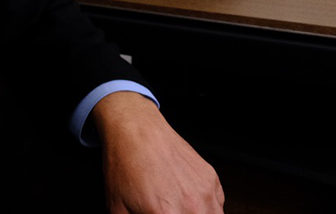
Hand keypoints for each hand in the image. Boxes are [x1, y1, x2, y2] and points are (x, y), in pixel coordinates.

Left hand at [92, 92, 223, 213]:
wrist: (136, 130)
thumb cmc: (125, 164)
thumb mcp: (118, 208)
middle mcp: (191, 206)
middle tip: (169, 213)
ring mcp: (205, 192)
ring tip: (178, 210)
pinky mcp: (212, 180)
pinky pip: (217, 206)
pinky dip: (206, 209)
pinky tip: (188, 202)